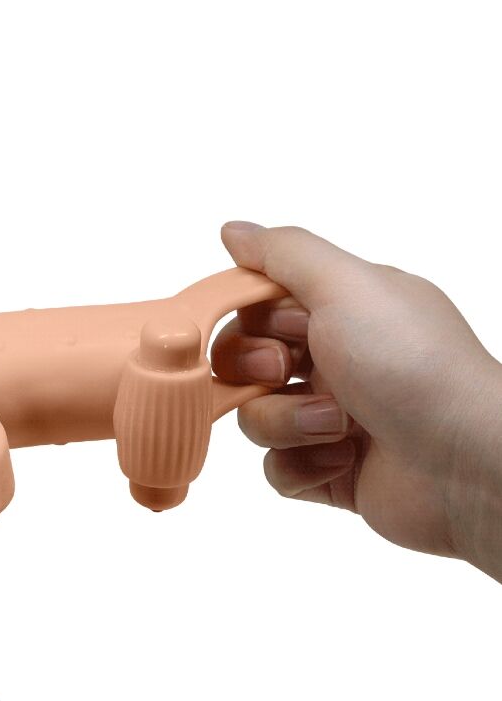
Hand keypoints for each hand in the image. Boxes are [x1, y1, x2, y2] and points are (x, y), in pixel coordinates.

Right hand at [211, 223, 501, 581]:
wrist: (466, 462)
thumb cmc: (415, 365)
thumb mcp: (348, 286)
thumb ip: (285, 252)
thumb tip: (234, 229)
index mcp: (339, 311)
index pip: (258, 304)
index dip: (247, 317)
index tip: (262, 327)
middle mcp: (332, 360)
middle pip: (243, 361)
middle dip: (256, 370)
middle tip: (288, 372)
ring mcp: (328, 418)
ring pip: (255, 416)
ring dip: (287, 422)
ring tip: (337, 427)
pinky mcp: (328, 470)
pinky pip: (276, 468)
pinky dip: (301, 466)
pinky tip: (344, 459)